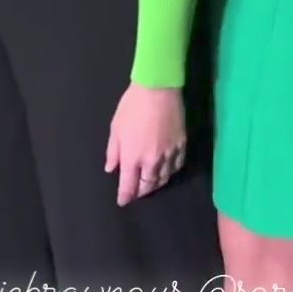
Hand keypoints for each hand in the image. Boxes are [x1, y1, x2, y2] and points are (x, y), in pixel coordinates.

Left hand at [105, 84, 186, 205]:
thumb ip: (113, 152)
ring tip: (151, 184)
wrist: (158, 90)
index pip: (128, 186)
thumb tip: (111, 169)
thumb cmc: (131, 107)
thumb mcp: (115, 129)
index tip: (123, 201)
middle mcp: (151, 161)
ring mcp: (169, 154)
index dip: (125, 196)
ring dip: (156, 184)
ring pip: (164, 178)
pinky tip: (167, 170)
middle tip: (136, 193)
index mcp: (132, 158)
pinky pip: (177, 165)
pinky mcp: (181, 145)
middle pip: (148, 185)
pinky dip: (170, 171)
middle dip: (141, 192)